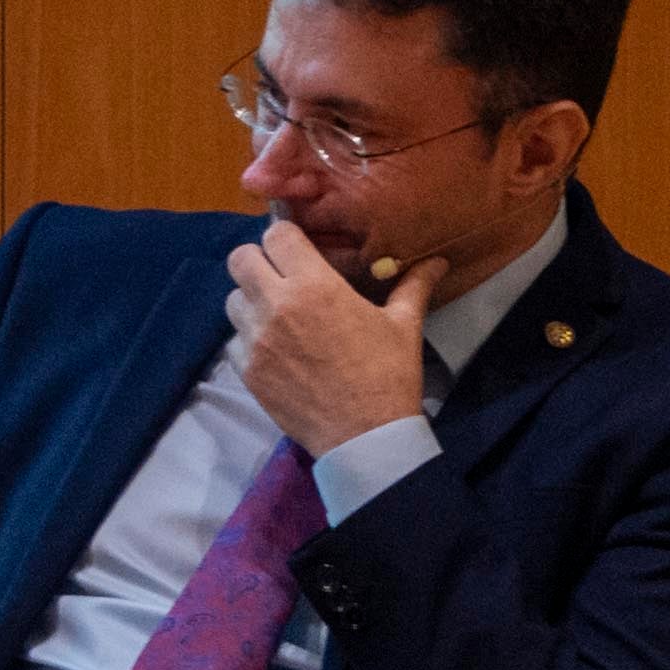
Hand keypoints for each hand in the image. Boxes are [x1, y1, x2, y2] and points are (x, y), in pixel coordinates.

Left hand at [226, 215, 434, 453]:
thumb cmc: (387, 374)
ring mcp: (255, 339)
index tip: (298, 249)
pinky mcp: (246, 370)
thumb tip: (437, 261)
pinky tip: (276, 349)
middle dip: (259, 261)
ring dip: (251, 300)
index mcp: (314, 286)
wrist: (364, 435)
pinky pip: (233, 339)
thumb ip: (413, 285)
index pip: (276, 235)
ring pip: (232, 299)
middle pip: (240, 259)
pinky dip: (249, 338)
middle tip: (281, 276)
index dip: (285, 237)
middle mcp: (276, 306)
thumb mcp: (404, 325)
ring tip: (279, 314)